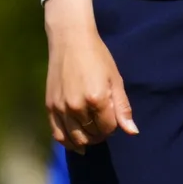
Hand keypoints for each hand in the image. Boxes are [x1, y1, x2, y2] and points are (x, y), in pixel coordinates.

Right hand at [44, 0, 138, 154]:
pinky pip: (57, 134)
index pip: (108, 128)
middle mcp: (77, 107)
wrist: (70, 39)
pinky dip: (67, 142)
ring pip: (74, 139)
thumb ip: (122, 108)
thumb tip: (132, 132)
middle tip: (103, 124)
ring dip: (86, 140)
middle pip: (92, 135)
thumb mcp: (115, 79)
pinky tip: (75, 144)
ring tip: (91, 132)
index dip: (113, 126)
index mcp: (96, 99)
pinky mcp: (50, 106)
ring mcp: (61, 108)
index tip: (113, 116)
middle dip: (100, 134)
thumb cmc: (97, 56)